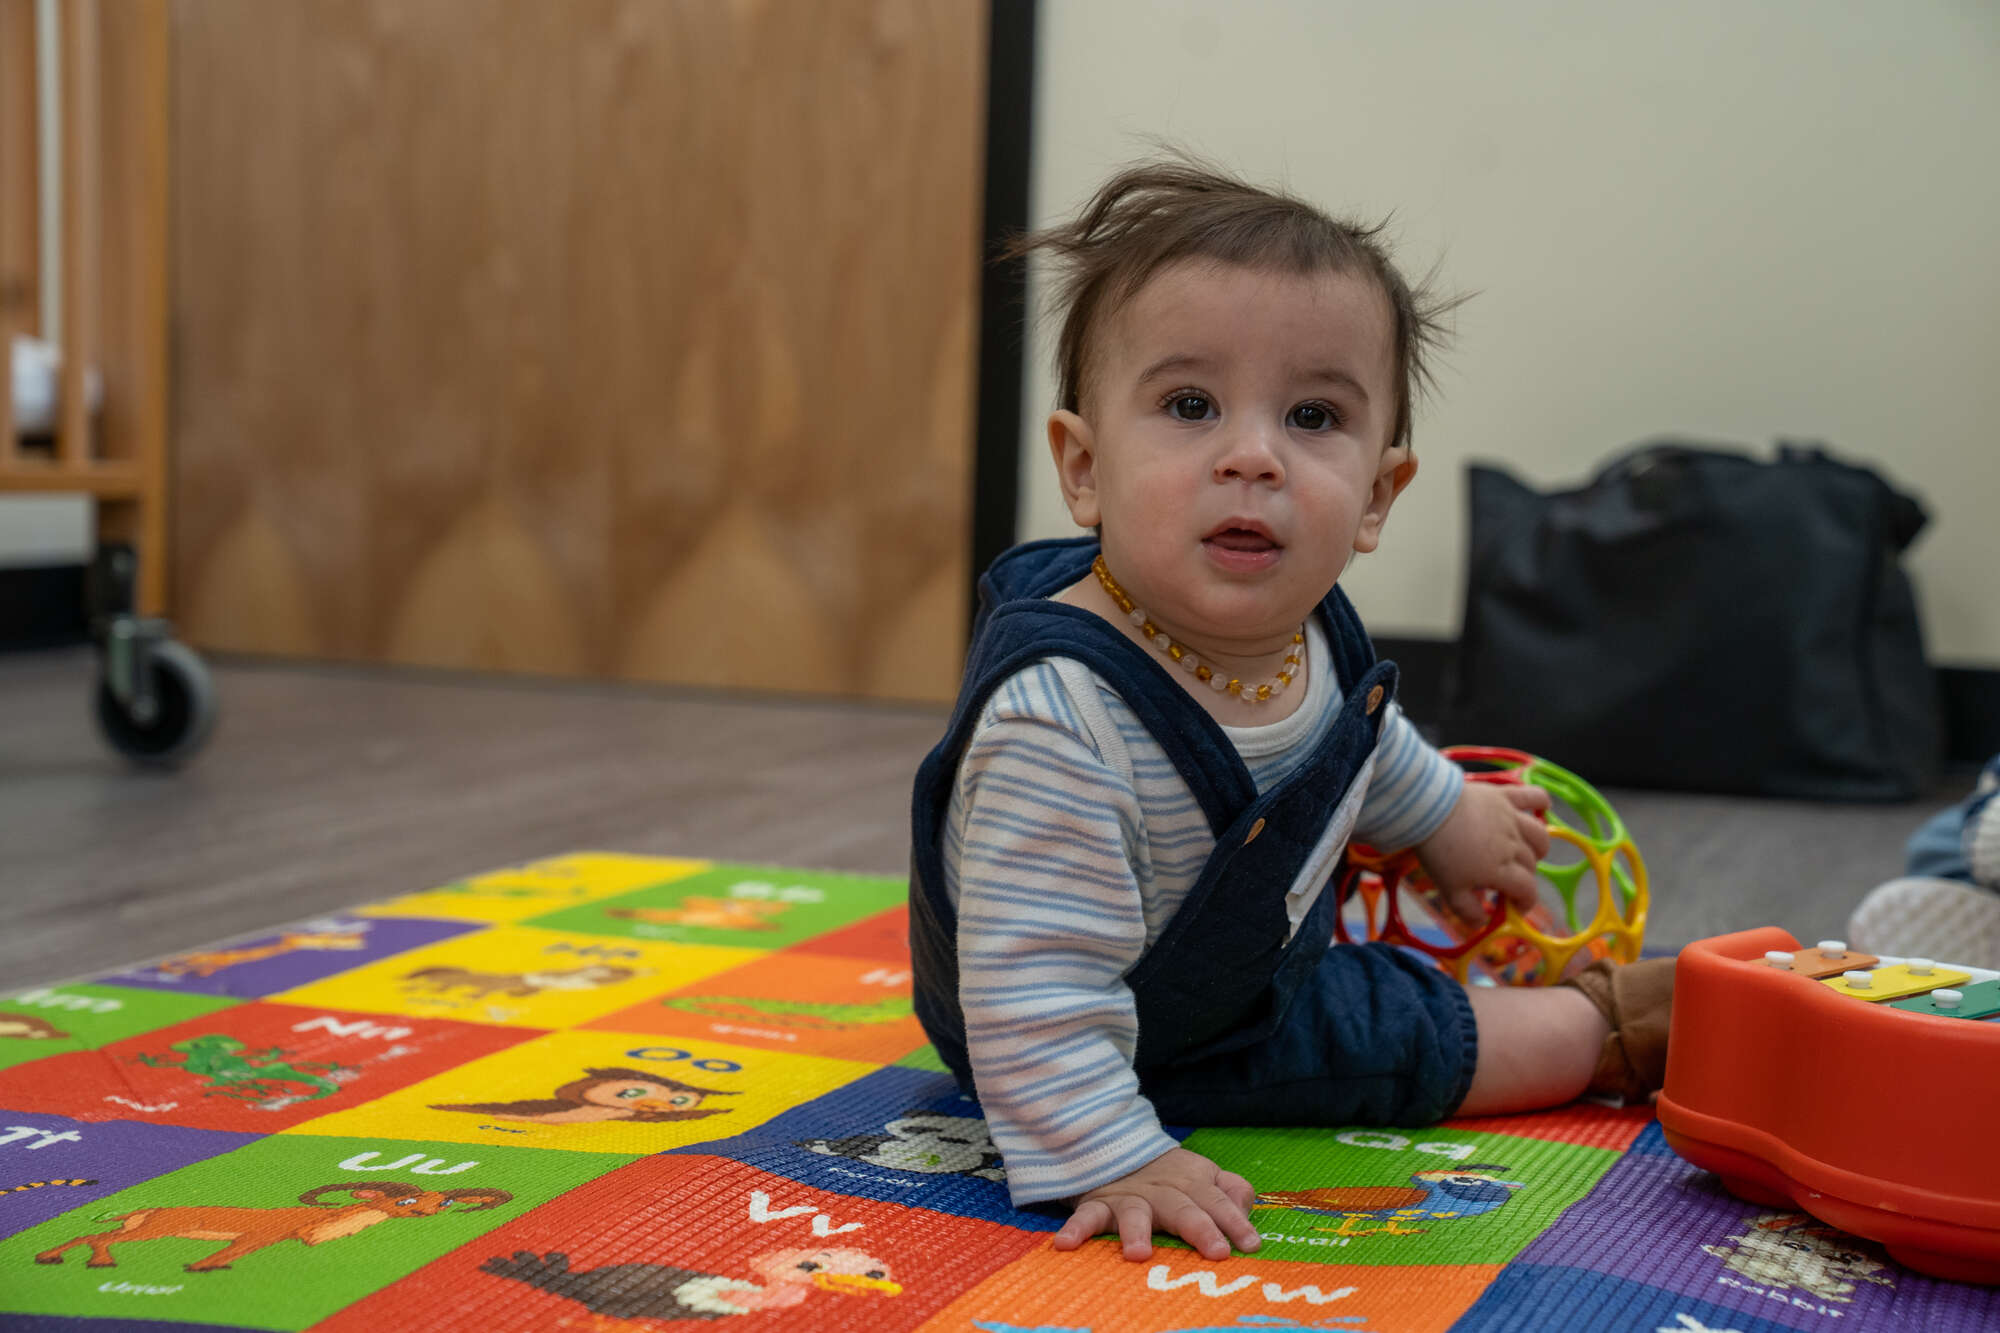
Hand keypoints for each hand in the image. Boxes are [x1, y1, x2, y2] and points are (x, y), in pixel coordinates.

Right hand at [1051, 1146, 1260, 1261]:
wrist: (1114, 1139)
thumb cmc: (1167, 1173)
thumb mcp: (1204, 1174)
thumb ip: (1231, 1190)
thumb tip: (1246, 1212)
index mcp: (1193, 1182)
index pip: (1219, 1201)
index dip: (1235, 1222)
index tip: (1250, 1245)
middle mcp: (1163, 1190)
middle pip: (1184, 1209)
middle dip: (1200, 1228)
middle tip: (1216, 1252)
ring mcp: (1128, 1196)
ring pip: (1135, 1213)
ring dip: (1137, 1232)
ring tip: (1139, 1254)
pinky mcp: (1097, 1202)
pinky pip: (1087, 1216)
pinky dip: (1076, 1229)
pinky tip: (1066, 1244)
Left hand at [1414, 778, 1551, 923]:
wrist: (1429, 808)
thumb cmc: (1439, 851)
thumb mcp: (1449, 889)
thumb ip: (1467, 910)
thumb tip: (1481, 925)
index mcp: (1501, 870)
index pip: (1527, 891)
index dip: (1525, 903)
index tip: (1514, 908)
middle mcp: (1513, 845)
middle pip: (1531, 866)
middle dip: (1523, 878)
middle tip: (1506, 880)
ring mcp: (1512, 819)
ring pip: (1539, 836)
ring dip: (1538, 848)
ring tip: (1525, 853)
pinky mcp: (1505, 796)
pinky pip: (1534, 796)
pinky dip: (1542, 802)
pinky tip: (1543, 808)